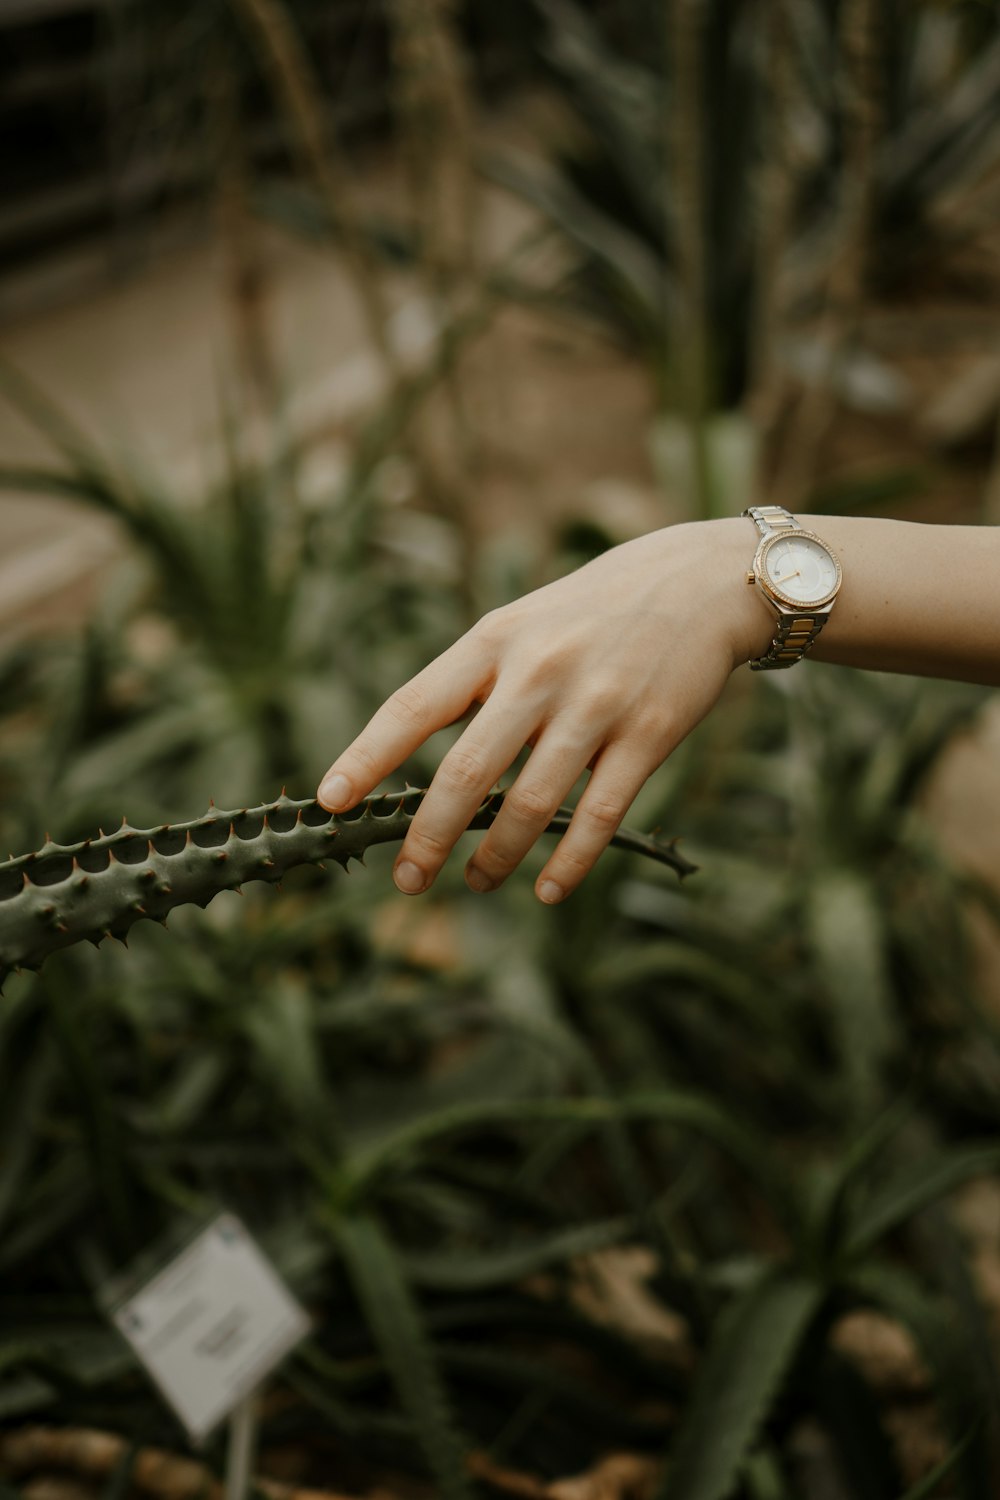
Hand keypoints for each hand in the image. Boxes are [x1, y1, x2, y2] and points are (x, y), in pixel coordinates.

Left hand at [317, 518, 769, 901]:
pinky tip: (548, 890)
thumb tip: (409, 759)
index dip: (366, 757)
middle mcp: (538, 670)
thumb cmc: (591, 614)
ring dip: (496, 858)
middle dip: (429, 837)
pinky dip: (568, 862)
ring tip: (479, 883)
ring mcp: (596, 703)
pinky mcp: (649, 733)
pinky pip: (599, 815)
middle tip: (407, 880)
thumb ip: (473, 682)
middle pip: (466, 772)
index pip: (413, 705)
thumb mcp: (521, 625)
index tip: (329, 802)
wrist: (699, 581)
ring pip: (530, 803)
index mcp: (493, 640)